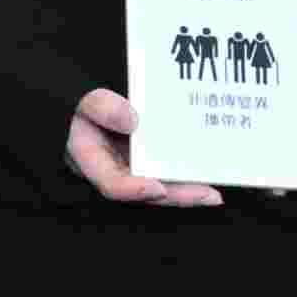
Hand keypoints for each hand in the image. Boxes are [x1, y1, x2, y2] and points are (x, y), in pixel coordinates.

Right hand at [64, 86, 220, 211]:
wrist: (89, 104)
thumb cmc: (83, 105)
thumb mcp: (84, 100)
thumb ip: (101, 107)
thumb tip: (132, 120)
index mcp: (92, 162)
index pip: (112, 184)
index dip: (134, 190)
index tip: (159, 188)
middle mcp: (114, 172)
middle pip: (146, 191)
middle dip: (177, 195)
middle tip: (207, 195)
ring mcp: (132, 168)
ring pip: (160, 186)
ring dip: (187, 191)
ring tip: (213, 193)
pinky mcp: (146, 162)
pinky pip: (167, 172)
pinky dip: (186, 175)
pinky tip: (209, 174)